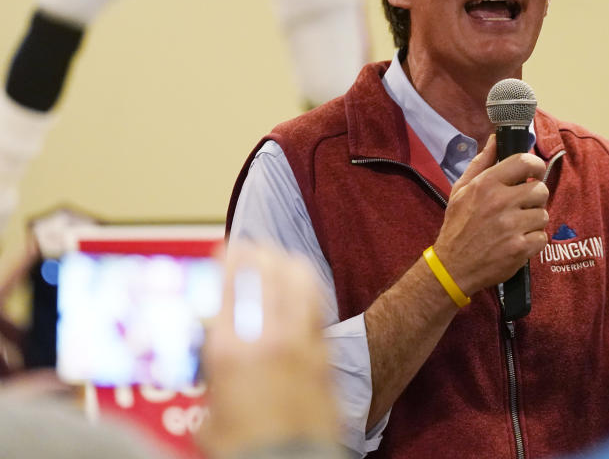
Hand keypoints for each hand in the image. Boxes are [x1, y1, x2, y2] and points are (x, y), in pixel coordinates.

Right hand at [199, 242, 337, 456]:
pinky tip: (306, 288)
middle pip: (267, 277)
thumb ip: (213, 385)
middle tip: (254, 245)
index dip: (230, 260)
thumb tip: (214, 375)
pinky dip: (309, 291)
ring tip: (283, 256)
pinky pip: (318, 310)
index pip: (231, 287)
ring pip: (299, 286)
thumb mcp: (208, 416)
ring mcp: (301, 344)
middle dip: (260, 254)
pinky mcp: (324, 357)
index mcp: (230, 351)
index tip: (227, 246)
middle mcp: (267, 338)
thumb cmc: (243, 450)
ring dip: (289, 265)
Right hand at [434, 135, 548, 296]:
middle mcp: (500, 202)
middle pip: (540, 189)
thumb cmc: (457, 226)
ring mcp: (512, 226)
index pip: (525, 161)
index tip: (533, 173)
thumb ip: (481, 162)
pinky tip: (516, 242)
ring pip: (543, 215)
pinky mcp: (520, 248)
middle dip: (534, 198)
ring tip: (515, 227)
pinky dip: (533, 241)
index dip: (535, 165)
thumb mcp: (461, 189)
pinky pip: (542, 237)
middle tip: (521, 206)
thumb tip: (495, 139)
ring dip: (533, 221)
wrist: (452, 267)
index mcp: (487, 184)